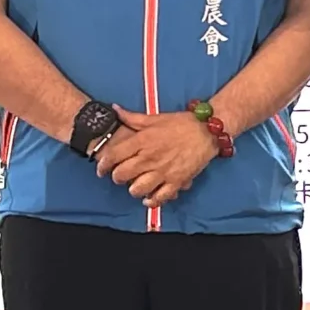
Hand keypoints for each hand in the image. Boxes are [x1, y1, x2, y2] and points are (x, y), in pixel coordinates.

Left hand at [94, 107, 217, 205]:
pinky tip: (149, 198)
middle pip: (122, 175)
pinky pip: (159, 197)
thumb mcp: (155, 118)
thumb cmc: (181, 123)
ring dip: (133, 189)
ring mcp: (163, 171)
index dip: (103, 165)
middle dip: (117, 177)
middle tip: (120, 176)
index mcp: (142, 141)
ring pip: (137, 189)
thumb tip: (115, 109)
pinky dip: (152, 200)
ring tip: (135, 185)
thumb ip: (132, 117)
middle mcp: (150, 158)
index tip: (101, 169)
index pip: (113, 156)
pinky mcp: (176, 181)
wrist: (208, 131)